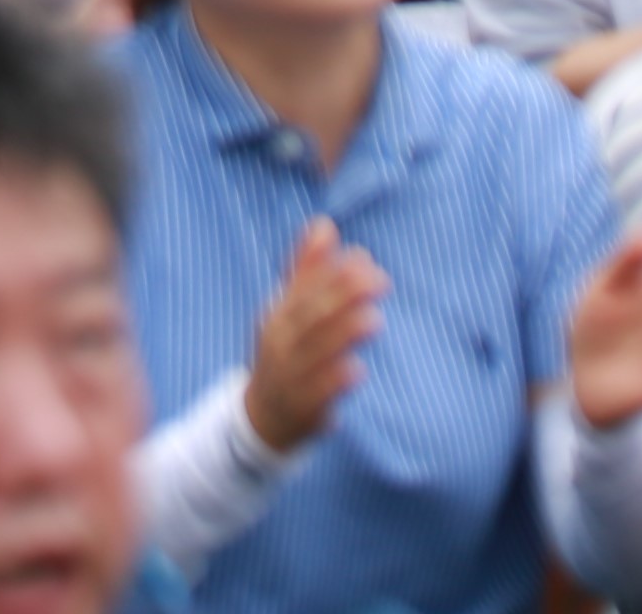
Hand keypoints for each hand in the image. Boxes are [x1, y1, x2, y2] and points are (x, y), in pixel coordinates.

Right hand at [244, 217, 389, 453]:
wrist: (262, 417)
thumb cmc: (284, 352)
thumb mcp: (288, 310)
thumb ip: (308, 270)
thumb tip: (325, 225)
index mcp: (279, 316)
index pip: (304, 290)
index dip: (332, 273)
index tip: (364, 258)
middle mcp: (281, 343)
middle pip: (310, 317)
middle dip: (343, 297)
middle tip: (380, 281)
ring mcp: (288, 376)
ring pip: (314, 354)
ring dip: (343, 335)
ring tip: (375, 320)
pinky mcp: (301, 409)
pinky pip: (316, 395)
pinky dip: (334, 381)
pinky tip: (358, 369)